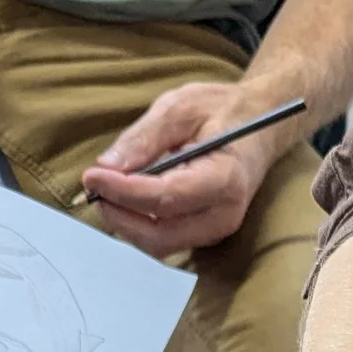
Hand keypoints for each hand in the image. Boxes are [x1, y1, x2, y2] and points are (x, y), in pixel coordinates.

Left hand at [80, 81, 292, 256]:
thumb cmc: (223, 111)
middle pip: (160, 234)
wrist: (260, 127)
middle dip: (121, 215)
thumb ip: (144, 137)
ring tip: (108, 189)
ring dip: (127, 222)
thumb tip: (107, 167)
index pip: (166, 198)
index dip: (123, 191)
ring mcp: (216, 229)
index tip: (91, 175)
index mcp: (225, 179)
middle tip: (95, 185)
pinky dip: (138, 224)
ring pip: (159, 244)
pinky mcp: (204, 233)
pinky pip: (164, 240)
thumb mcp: (181, 107)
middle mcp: (224, 215)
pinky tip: (126, 198)